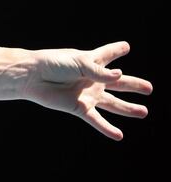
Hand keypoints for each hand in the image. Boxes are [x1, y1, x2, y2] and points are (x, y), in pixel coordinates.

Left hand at [22, 41, 152, 139]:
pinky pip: (96, 120)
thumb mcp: (79, 63)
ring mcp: (86, 94)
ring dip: (128, 109)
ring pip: (113, 103)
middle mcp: (91, 78)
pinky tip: (119, 136)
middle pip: (118, 82)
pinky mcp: (79, 107)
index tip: (126, 46)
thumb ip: (100, 71)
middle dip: (133, 84)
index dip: (117, 50)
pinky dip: (107, 128)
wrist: (33, 77)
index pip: (108, 54)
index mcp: (90, 61)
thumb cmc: (53, 63)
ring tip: (144, 112)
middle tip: (149, 87)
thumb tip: (120, 75)